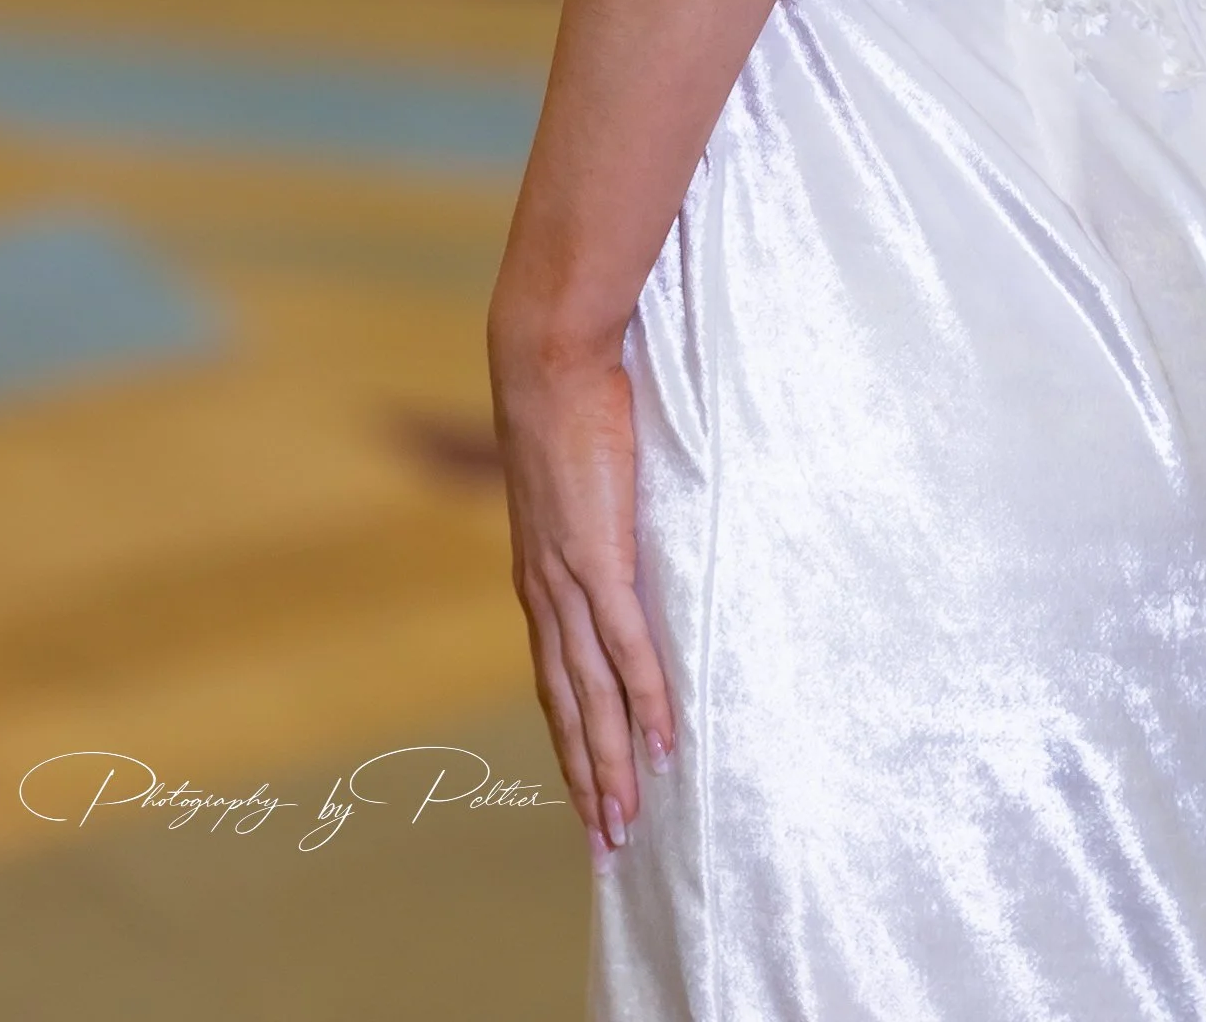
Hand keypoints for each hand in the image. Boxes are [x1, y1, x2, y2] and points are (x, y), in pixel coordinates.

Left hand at [488, 323, 674, 870]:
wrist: (547, 361)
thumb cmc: (568, 406)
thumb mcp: (576, 479)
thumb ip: (593, 518)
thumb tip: (619, 532)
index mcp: (538, 578)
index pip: (555, 680)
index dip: (571, 741)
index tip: (588, 795)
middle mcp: (545, 593)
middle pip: (569, 707)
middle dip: (589, 778)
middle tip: (608, 844)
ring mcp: (570, 580)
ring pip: (594, 694)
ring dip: (615, 760)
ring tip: (633, 817)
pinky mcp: (600, 558)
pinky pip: (627, 646)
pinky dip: (647, 698)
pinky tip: (667, 739)